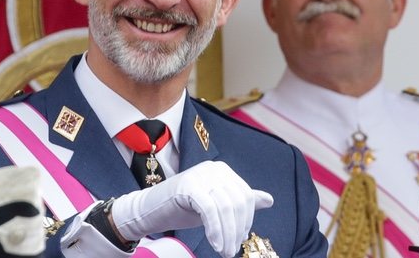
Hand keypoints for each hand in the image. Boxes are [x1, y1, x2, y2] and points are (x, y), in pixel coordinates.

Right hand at [111, 160, 272, 257]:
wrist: (149, 210)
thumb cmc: (183, 208)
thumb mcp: (216, 206)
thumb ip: (240, 202)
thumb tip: (269, 199)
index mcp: (223, 171)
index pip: (245, 196)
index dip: (246, 220)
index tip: (240, 239)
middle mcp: (214, 169)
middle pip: (237, 202)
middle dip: (237, 230)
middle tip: (231, 250)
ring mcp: (201, 175)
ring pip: (225, 207)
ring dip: (227, 234)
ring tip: (224, 251)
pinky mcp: (189, 185)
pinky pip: (210, 210)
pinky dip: (215, 229)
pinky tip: (215, 243)